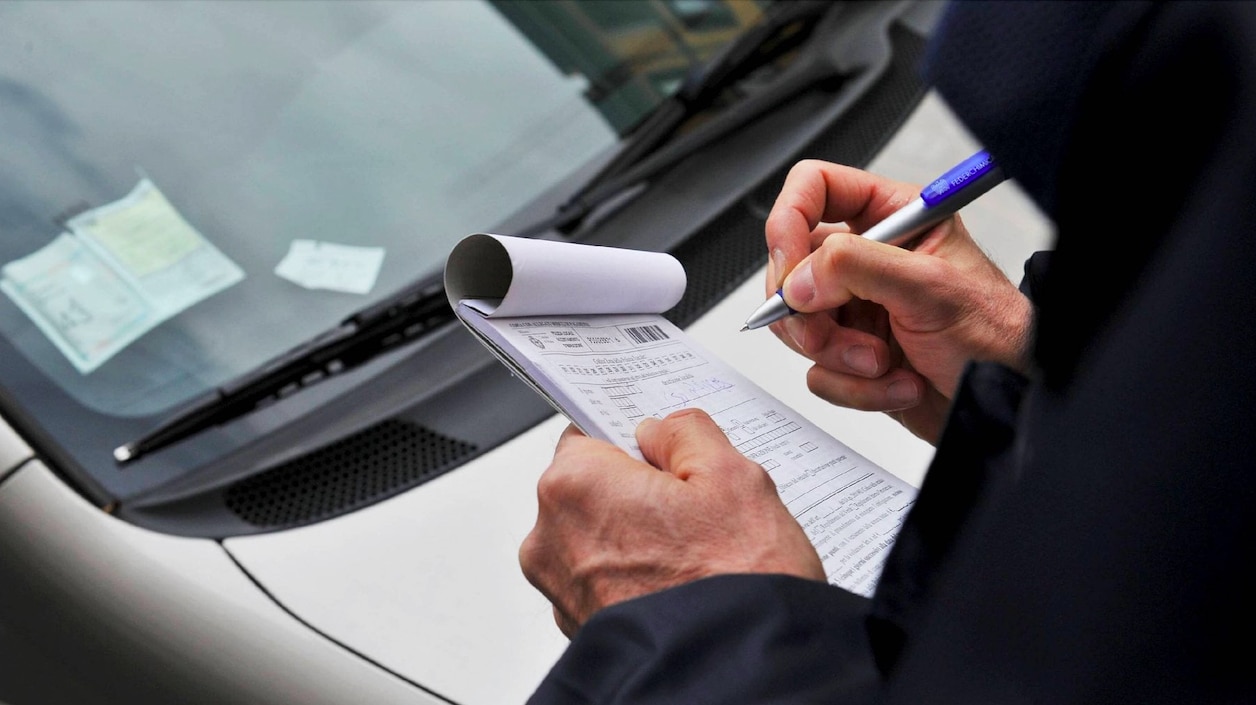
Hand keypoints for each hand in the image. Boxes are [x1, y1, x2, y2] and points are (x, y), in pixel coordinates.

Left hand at [518, 411, 823, 637]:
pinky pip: (606, 581)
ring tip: (700, 551)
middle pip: (592, 488)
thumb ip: (687, 435)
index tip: (664, 450)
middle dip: (639, 491)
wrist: (740, 673)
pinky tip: (684, 582)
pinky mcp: (581, 628)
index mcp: (575, 485)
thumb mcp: (732, 477)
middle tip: (698, 506)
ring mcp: (562, 590)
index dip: (634, 441)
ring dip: (640, 537)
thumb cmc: (735, 584)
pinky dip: (636, 578)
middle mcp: (551, 538)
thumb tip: (662, 431)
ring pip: (600, 537)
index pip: (590, 434)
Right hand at [764, 159, 1032, 442]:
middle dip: (811, 314)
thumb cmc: (994, 335)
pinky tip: (897, 383)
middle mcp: (868, 259)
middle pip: (792, 268)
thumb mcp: (930, 288)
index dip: (788, 222)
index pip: (815, 189)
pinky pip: (817, 371)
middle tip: (832, 333)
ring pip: (798, 326)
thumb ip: (857, 269)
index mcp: (891, 218)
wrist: (1005, 401)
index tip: (790, 271)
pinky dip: (853, 387)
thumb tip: (798, 279)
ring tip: (884, 363)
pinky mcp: (851, 354)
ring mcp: (856, 309)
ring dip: (838, 356)